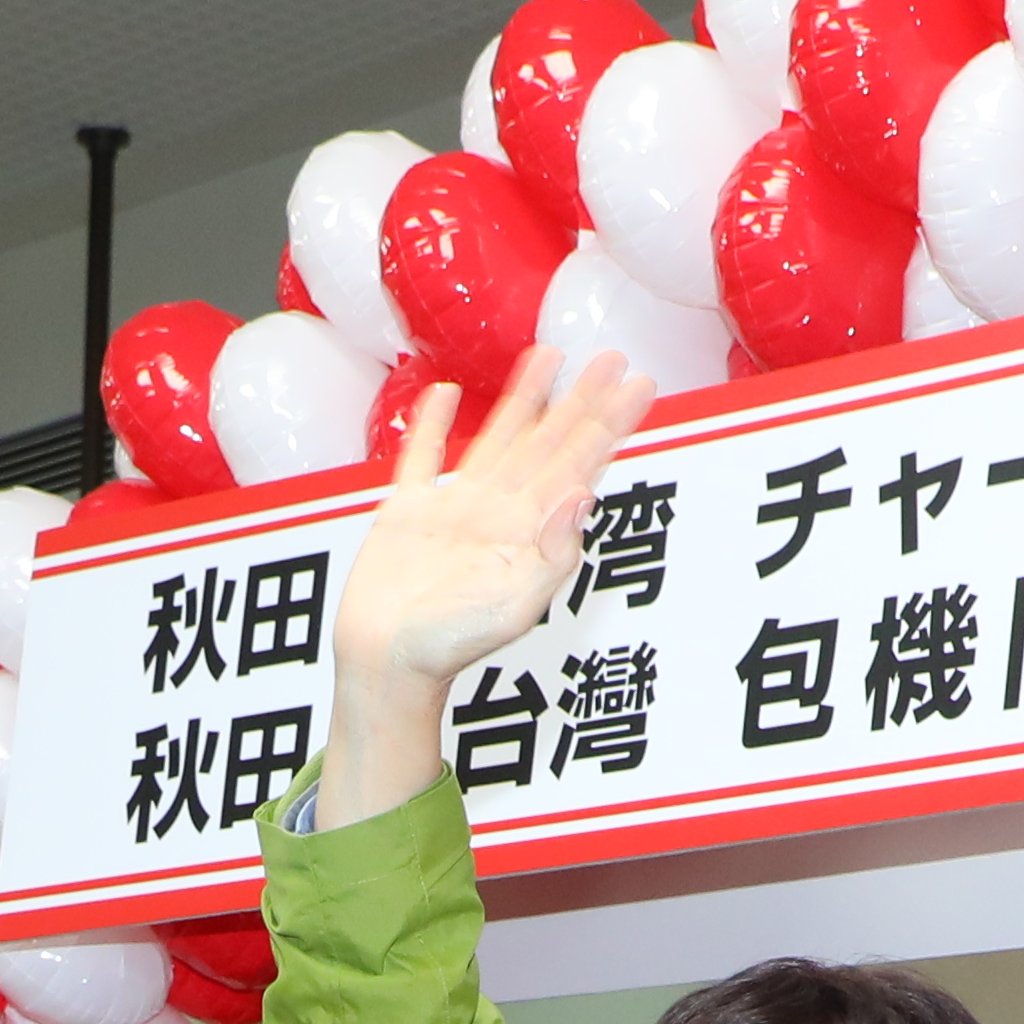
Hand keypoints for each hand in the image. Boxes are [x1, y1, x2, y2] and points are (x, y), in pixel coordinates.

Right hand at [316, 344, 652, 828]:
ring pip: (496, 439)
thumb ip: (552, 554)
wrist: (385, 666)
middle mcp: (498, 515)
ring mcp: (454, 511)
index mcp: (528, 533)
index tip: (637, 387)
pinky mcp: (407, 514)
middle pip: (549, 444)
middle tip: (614, 359)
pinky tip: (444, 393)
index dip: (607, 425)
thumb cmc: (449, 648)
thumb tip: (583, 495)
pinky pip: (422, 458)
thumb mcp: (513, 606)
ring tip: (548, 356)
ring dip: (523, 399)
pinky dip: (432, 426)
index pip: (578, 465)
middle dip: (581, 402)